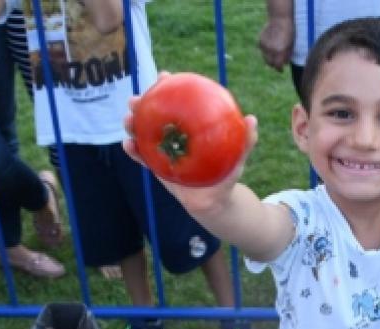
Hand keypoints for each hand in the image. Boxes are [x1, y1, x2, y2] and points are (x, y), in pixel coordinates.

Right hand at [122, 76, 259, 214]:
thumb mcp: (237, 157)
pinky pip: (142, 157)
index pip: (179, 102)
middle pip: (154, 114)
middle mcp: (174, 135)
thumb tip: (252, 120)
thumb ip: (245, 140)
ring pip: (143, 132)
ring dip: (132, 124)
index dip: (169, 88)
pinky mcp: (156, 166)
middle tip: (136, 99)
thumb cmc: (226, 174)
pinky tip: (128, 145)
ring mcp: (163, 150)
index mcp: (191, 127)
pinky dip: (133, 151)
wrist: (214, 201)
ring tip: (128, 119)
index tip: (164, 76)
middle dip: (142, 103)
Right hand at [258, 16, 293, 70]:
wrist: (279, 19)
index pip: (277, 66)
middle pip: (270, 63)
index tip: (281, 70)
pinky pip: (262, 50)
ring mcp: (264, 45)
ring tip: (274, 54)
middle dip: (274, 65)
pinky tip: (270, 46)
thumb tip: (284, 64)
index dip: (279, 69)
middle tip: (277, 64)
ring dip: (269, 58)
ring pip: (265, 57)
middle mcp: (270, 50)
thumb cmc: (288, 32)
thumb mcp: (291, 45)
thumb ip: (287, 55)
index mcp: (279, 51)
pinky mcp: (260, 41)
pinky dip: (266, 50)